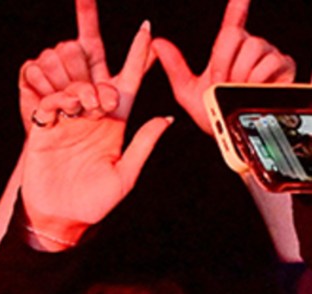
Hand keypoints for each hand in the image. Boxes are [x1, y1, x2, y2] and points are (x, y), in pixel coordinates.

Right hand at [18, 3, 169, 247]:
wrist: (59, 220)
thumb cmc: (94, 204)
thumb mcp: (125, 177)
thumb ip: (142, 145)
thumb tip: (165, 118)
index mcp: (116, 125)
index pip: (129, 83)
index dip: (138, 57)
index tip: (147, 31)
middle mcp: (92, 119)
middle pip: (99, 80)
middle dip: (102, 76)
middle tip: (106, 99)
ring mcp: (67, 124)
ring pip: (75, 87)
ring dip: (82, 89)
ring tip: (85, 107)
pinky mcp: (44, 131)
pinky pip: (49, 103)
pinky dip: (57, 99)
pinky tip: (66, 108)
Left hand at [154, 1, 296, 137]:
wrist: (228, 134)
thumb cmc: (211, 111)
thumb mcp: (187, 91)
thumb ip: (174, 66)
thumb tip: (157, 43)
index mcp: (227, 50)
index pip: (233, 22)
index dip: (237, 6)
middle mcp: (249, 46)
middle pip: (233, 35)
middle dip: (221, 62)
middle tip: (219, 83)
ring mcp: (267, 54)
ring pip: (252, 48)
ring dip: (238, 73)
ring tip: (235, 89)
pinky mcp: (283, 65)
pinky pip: (269, 62)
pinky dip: (256, 79)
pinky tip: (251, 89)